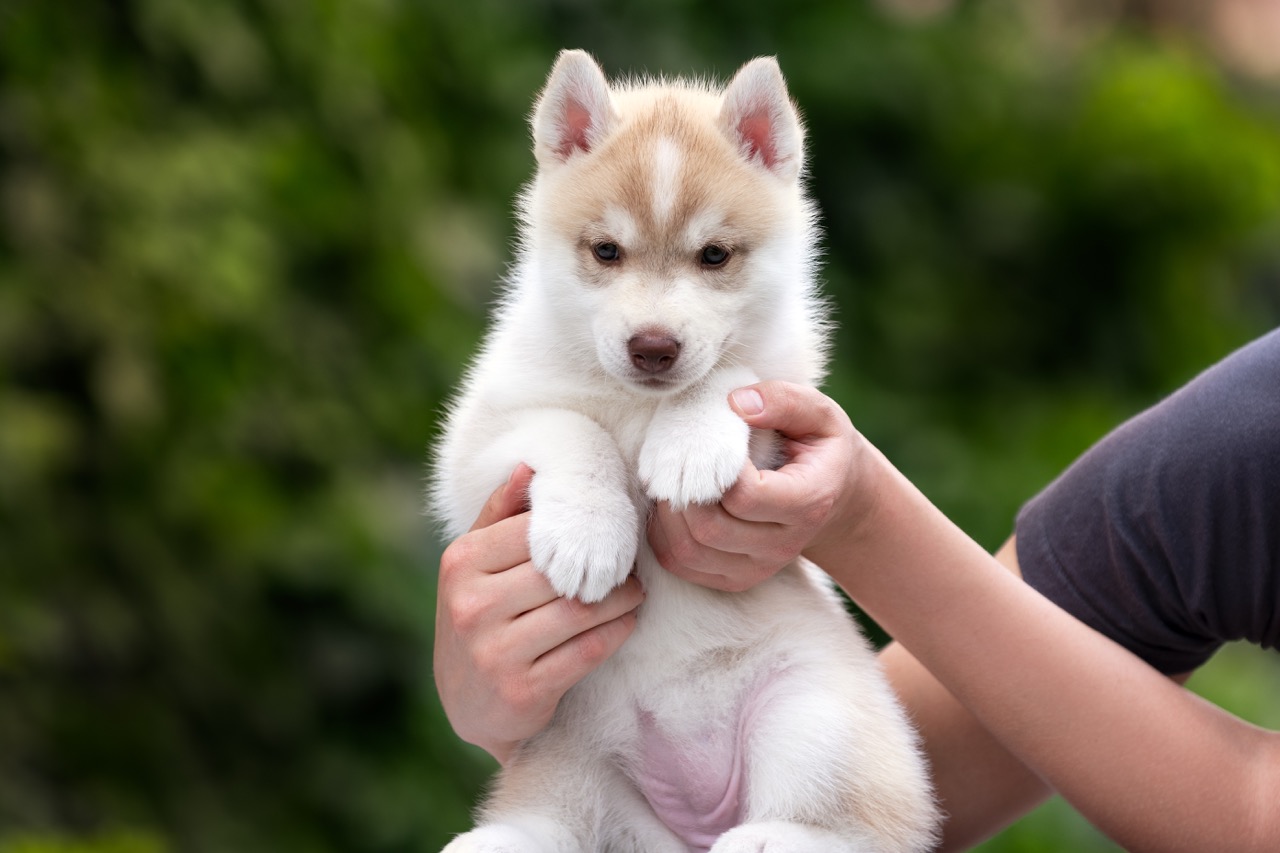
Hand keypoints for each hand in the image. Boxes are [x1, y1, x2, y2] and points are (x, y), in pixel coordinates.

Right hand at [433, 464, 645, 762]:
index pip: (532, 530)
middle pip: (560, 571)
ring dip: (620, 599)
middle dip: (605, 565)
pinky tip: (626, 621)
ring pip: (579, 610)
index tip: (606, 530)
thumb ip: (500, 515)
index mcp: (460, 563)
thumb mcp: (475, 566)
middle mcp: (471, 606)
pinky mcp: (522, 690)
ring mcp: (494, 652)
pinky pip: (586, 651)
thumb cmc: (480, 617)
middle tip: (630, 562)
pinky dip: (616, 632)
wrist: (468, 704)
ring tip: (634, 591)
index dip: (577, 529)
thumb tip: (530, 466)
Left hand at [648, 381, 867, 591]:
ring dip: (667, 515)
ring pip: (690, 552)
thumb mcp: (818, 414)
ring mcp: (758, 568)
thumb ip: (783, 400)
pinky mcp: (736, 578)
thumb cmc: (820, 448)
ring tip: (669, 481)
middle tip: (677, 459)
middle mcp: (783, 545)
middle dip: (682, 492)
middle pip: (710, 528)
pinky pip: (683, 566)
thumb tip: (736, 403)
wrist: (836, 498)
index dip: (714, 468)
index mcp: (807, 502)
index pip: (744, 496)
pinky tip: (670, 506)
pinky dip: (663, 537)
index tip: (711, 440)